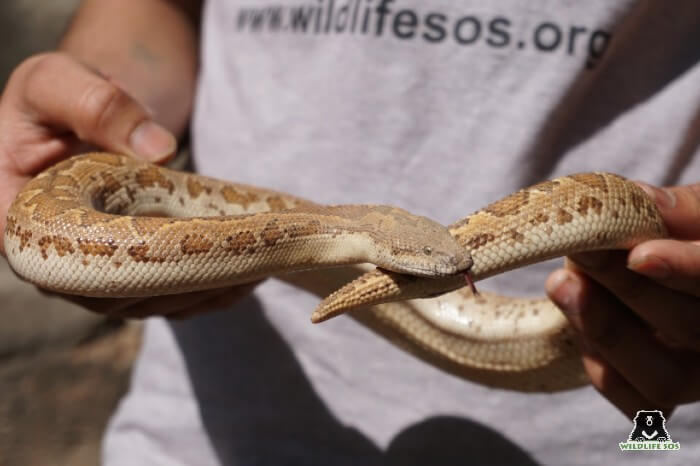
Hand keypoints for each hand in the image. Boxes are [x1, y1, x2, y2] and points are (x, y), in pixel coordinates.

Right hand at [0, 52, 257, 317]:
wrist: (99, 104)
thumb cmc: (65, 90)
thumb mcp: (62, 80)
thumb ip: (96, 107)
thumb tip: (157, 152)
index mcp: (19, 224)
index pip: (64, 268)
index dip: (121, 268)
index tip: (178, 251)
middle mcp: (58, 260)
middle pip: (115, 296)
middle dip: (175, 285)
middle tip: (232, 265)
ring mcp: (98, 270)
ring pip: (148, 303)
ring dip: (200, 292)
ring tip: (253, 269)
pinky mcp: (133, 270)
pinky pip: (169, 296)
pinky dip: (209, 291)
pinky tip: (249, 276)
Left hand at [546, 182, 699, 418]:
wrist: (655, 271)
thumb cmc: (682, 233)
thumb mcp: (694, 213)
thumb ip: (681, 208)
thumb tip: (642, 199)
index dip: (687, 269)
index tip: (639, 254)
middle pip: (689, 327)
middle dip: (627, 287)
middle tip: (580, 251)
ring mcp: (699, 376)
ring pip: (664, 377)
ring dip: (606, 330)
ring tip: (561, 284)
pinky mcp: (662, 396)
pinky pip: (636, 404)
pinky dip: (604, 370)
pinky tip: (577, 330)